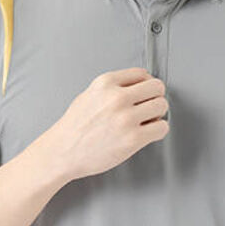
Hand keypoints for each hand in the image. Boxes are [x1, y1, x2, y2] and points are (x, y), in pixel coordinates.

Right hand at [46, 67, 169, 182]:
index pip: (142, 73)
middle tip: (148, 108)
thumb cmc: (75, 126)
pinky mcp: (132, 139)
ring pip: (162, 106)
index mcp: (106, 83)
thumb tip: (140, 85)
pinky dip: (158, 130)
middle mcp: (117, 97)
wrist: (62, 152)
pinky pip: (162, 128)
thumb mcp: (89, 94)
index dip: (145, 84)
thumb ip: (113, 87)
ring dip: (157, 114)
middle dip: (155, 97)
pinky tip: (146, 133)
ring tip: (145, 121)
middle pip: (157, 87)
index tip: (144, 94)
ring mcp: (126, 118)